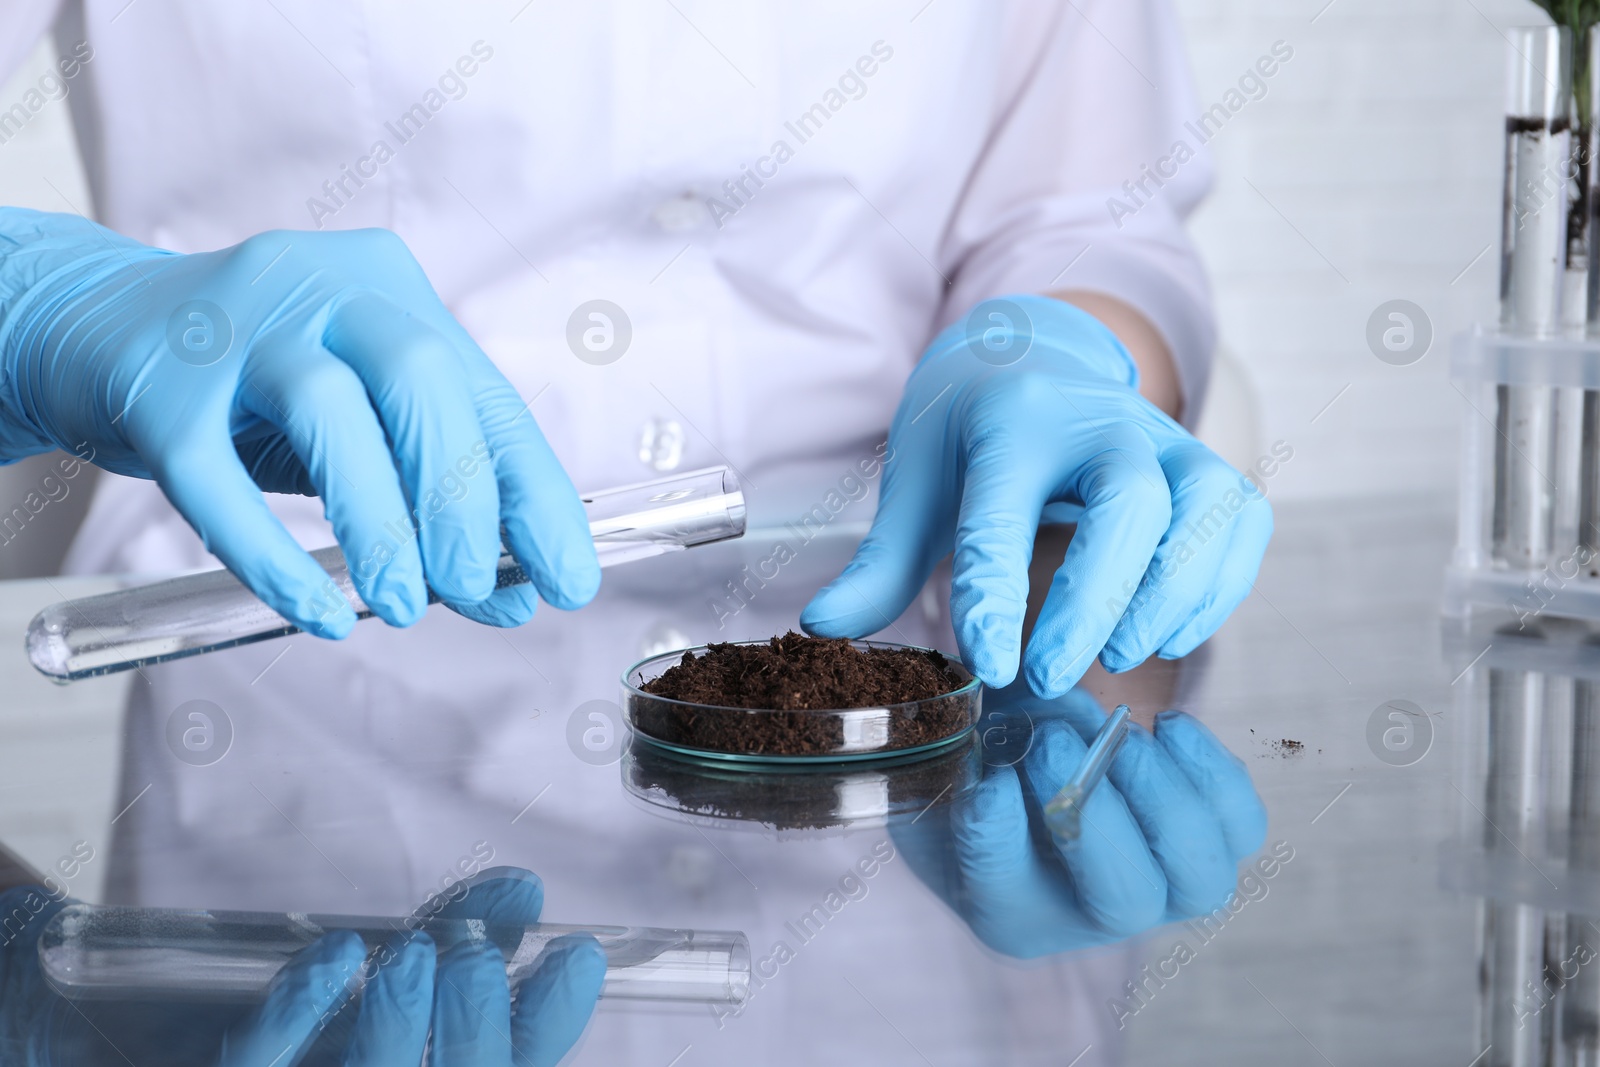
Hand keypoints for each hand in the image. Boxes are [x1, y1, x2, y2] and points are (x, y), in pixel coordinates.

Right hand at [0, 208, 598, 634]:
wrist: (96, 329)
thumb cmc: (255, 390)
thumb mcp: (358, 430)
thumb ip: (432, 503)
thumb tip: (513, 596)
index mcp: (393, 293)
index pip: (487, 397)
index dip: (534, 494)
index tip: (569, 580)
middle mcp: (324, 288)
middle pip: (419, 378)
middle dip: (460, 495)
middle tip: (472, 586)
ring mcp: (235, 327)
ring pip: (328, 411)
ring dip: (379, 521)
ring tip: (404, 605)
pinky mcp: (157, 386)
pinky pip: (218, 480)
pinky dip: (273, 556)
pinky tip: (318, 612)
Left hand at [0, 867, 604, 1064]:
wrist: (100, 1035)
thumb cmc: (268, 1022)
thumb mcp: (368, 980)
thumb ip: (451, 938)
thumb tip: (522, 889)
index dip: (545, 1029)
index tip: (574, 955)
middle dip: (472, 1026)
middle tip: (468, 949)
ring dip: (398, 1024)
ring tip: (415, 951)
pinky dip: (300, 1016)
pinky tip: (336, 958)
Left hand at [801, 294, 1271, 696]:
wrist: (1036, 356)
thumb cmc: (972, 431)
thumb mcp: (917, 482)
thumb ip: (880, 562)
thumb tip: (826, 627)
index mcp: (1013, 418)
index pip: (1003, 510)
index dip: (994, 593)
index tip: (988, 665)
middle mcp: (1102, 420)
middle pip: (1129, 506)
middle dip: (1094, 599)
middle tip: (1048, 675)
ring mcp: (1166, 438)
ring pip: (1202, 510)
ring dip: (1169, 597)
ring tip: (1119, 657)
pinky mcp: (1209, 465)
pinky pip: (1240, 521)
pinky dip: (1217, 586)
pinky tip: (1169, 635)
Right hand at [891, 687, 1266, 956]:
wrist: (1029, 749)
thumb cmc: (977, 755)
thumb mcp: (945, 755)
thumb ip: (972, 755)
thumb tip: (1030, 750)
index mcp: (1008, 911)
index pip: (1005, 893)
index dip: (999, 837)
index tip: (988, 782)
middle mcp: (1091, 919)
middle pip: (1125, 901)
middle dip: (1096, 817)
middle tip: (1049, 742)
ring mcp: (1162, 889)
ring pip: (1199, 878)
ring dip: (1162, 795)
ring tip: (1118, 733)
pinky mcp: (1206, 845)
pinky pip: (1240, 827)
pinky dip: (1212, 773)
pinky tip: (1165, 726)